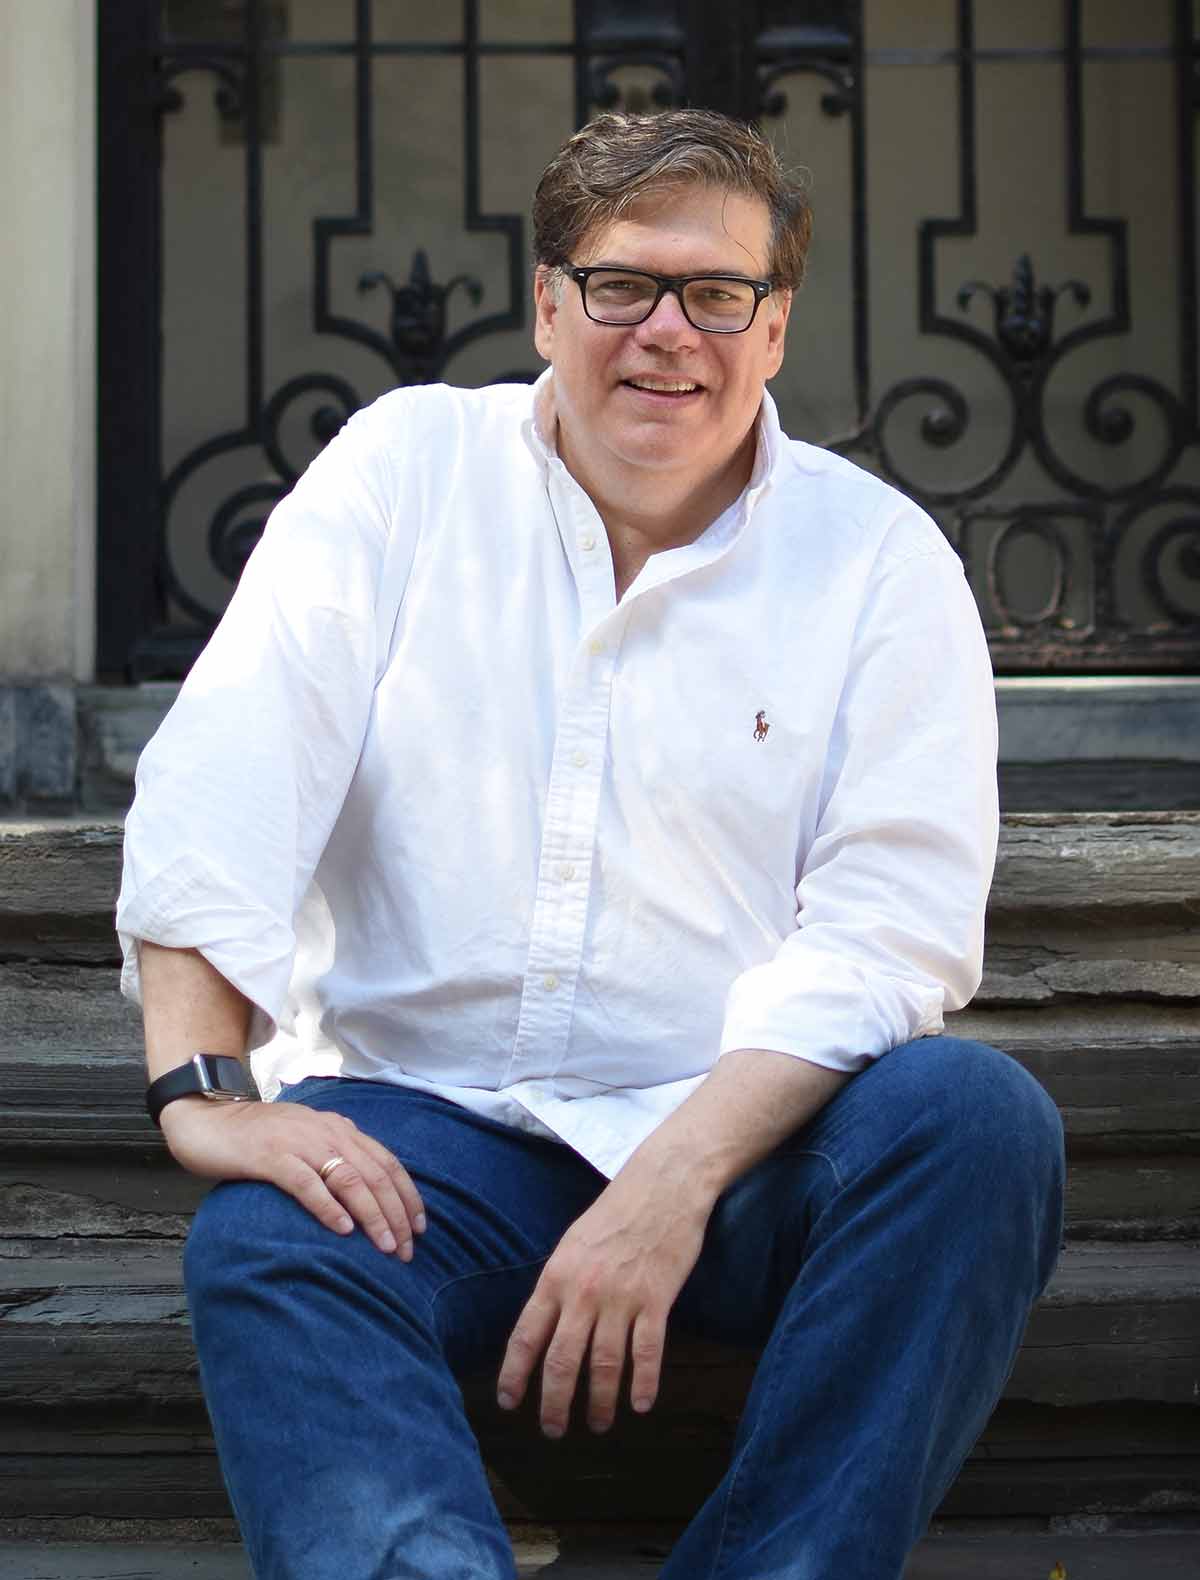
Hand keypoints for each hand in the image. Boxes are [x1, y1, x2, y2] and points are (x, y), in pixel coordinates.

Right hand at [160, 1097, 425, 1257]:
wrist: (209, 1120)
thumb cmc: (260, 1137)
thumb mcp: (307, 1139)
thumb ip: (335, 1154)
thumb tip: (366, 1189)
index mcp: (338, 1128)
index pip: (386, 1162)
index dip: (407, 1195)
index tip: (420, 1228)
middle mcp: (325, 1131)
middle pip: (374, 1174)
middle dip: (396, 1213)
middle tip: (406, 1250)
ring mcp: (298, 1142)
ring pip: (348, 1179)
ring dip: (372, 1215)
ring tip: (385, 1245)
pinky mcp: (270, 1156)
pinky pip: (306, 1183)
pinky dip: (328, 1206)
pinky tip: (342, 1229)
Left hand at [496, 1169, 708, 1436]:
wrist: (662, 1186)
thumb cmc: (614, 1214)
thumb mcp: (571, 1245)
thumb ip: (558, 1287)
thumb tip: (544, 1328)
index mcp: (556, 1277)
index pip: (527, 1337)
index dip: (515, 1375)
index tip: (508, 1404)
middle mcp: (584, 1291)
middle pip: (562, 1361)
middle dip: (554, 1403)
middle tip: (553, 1431)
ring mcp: (622, 1297)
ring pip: (604, 1365)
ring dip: (598, 1403)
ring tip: (597, 1425)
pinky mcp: (657, 1299)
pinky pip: (647, 1353)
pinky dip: (643, 1384)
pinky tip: (640, 1405)